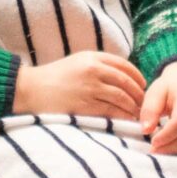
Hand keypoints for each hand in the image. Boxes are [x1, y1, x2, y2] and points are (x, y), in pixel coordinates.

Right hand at [15, 50, 146, 121]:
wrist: (32, 89)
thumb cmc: (54, 77)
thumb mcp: (77, 62)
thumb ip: (98, 65)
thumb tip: (122, 76)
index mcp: (92, 57)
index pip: (124, 65)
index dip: (137, 76)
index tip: (143, 85)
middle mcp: (93, 70)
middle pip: (126, 81)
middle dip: (139, 94)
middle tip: (144, 103)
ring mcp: (89, 87)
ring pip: (122, 97)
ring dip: (133, 107)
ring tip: (138, 114)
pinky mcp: (85, 105)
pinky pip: (111, 111)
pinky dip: (122, 116)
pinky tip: (127, 120)